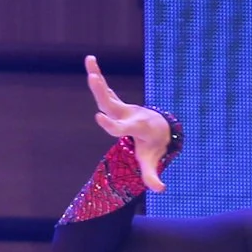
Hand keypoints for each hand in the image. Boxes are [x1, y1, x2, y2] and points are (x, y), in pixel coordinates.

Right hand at [84, 53, 170, 190]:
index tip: (99, 117)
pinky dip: (98, 75)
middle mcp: (129, 115)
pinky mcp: (117, 103)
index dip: (110, 124)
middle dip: (102, 93)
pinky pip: (106, 90)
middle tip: (94, 78)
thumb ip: (153, 176)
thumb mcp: (152, 162)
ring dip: (98, 79)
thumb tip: (161, 190)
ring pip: (107, 94)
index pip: (121, 128)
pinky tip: (90, 62)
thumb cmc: (154, 147)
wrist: (161, 128)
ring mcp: (123, 108)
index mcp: (136, 128)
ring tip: (90, 61)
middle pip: (112, 105)